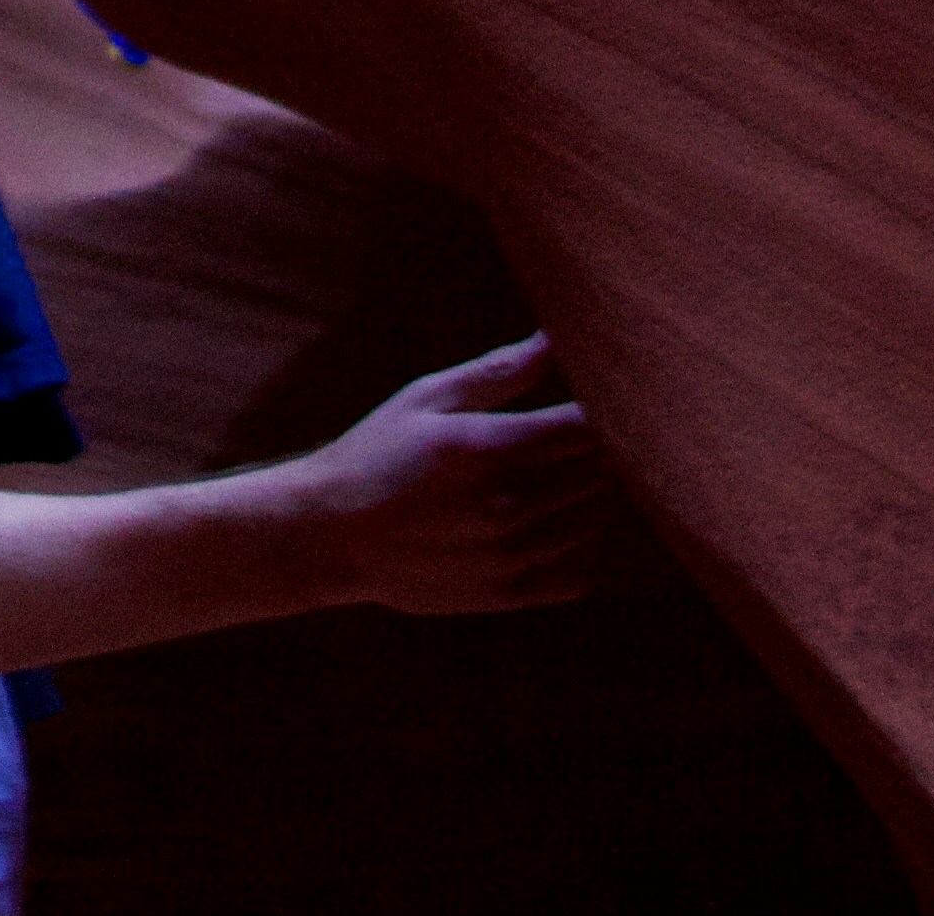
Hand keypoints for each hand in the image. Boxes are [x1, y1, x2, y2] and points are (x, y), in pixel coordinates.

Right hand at [279, 333, 615, 615]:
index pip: (582, 429)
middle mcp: (506, 505)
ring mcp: (509, 555)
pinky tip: (555, 529)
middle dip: (598, 454)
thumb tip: (553, 339)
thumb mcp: (426, 397)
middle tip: (580, 440)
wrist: (333, 533)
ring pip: (591, 525)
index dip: (600, 413)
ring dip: (590, 500)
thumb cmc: (379, 451)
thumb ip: (496, 373)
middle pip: (595, 476)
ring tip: (564, 480)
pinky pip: (576, 577)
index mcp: (487, 448)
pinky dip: (580, 552)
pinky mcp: (506, 594)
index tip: (595, 403)